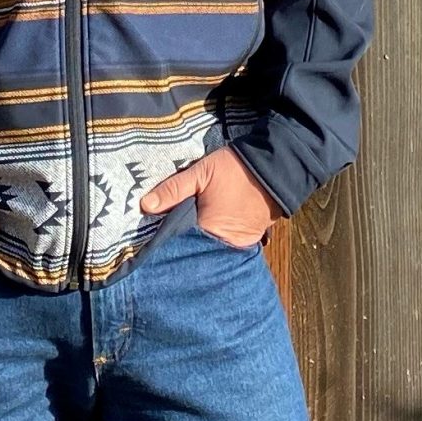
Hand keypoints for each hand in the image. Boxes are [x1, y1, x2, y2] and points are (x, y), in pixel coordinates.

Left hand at [139, 145, 280, 247]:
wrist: (275, 169)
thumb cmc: (235, 170)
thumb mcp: (201, 172)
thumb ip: (173, 189)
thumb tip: (145, 205)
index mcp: (207, 230)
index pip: (177, 243)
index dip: (166, 238)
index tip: (154, 233)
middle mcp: (223, 245)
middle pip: (194, 251)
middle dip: (182, 244)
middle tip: (170, 234)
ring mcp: (238, 245)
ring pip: (211, 251)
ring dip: (200, 244)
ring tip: (187, 236)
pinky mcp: (249, 242)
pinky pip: (226, 248)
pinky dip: (216, 243)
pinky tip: (208, 234)